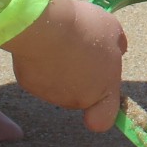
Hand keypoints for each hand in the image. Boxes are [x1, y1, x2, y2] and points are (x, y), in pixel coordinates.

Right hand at [6, 0, 126, 131]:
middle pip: (81, 94)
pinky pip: (39, 76)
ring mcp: (51, 95)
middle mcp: (77, 99)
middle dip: (81, 77)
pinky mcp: (30, 86)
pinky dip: (42, 64)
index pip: (103, 120)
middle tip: (79, 50)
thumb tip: (117, 52)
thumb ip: (116, 47)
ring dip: (61, 69)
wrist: (46, 26)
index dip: (102, 111)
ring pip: (59, 85)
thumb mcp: (113, 31)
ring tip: (60, 43)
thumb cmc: (85, 28)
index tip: (100, 96)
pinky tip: (43, 45)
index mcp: (103, 89)